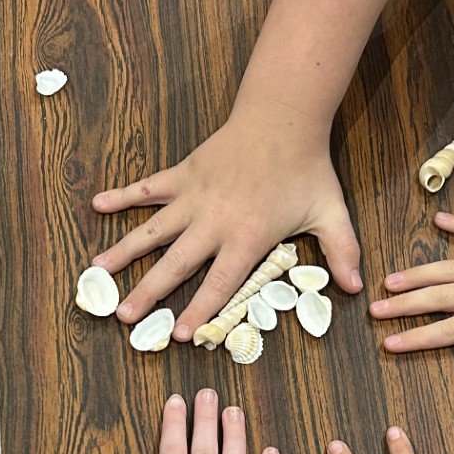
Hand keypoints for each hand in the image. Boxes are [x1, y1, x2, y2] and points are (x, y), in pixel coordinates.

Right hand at [92, 106, 360, 341]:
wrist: (282, 119)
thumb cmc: (306, 170)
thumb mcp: (331, 214)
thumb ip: (342, 252)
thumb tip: (358, 288)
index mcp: (246, 238)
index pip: (219, 284)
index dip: (199, 311)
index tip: (180, 334)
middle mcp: (213, 222)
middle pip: (175, 265)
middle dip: (148, 293)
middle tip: (124, 318)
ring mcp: (193, 197)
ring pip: (152, 230)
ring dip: (123, 252)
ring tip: (95, 274)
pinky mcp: (183, 175)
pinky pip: (148, 188)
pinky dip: (122, 196)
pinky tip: (96, 205)